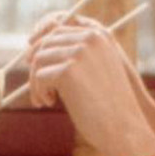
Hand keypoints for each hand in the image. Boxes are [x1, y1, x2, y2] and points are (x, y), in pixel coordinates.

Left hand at [28, 19, 154, 155]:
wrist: (124, 127)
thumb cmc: (110, 105)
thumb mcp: (97, 72)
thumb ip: (77, 57)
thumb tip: (36, 53)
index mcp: (98, 36)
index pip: (58, 29)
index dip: (40, 43)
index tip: (30, 59)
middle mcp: (89, 39)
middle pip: (45, 43)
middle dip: (37, 66)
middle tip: (37, 87)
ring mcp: (79, 53)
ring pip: (39, 60)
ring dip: (36, 81)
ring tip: (45, 99)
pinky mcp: (68, 70)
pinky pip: (40, 77)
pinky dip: (38, 91)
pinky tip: (49, 103)